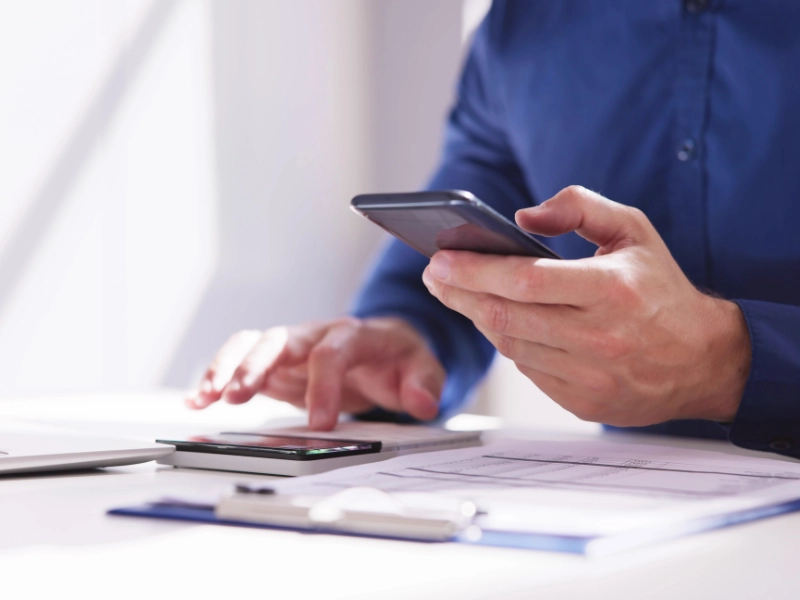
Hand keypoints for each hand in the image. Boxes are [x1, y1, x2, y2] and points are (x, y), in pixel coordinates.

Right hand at [186, 317, 443, 429]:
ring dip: (227, 367)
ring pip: (253, 345)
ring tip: (205, 397)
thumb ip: (424, 384)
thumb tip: (423, 403)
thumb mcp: (424, 369)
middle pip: (281, 339)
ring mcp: (292, 348)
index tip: (320, 422)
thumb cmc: (400, 357)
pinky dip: (218, 378)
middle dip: (256, 365)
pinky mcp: (276, 364)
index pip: (333, 352)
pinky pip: (242, 362)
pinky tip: (198, 399)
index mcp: (354, 335)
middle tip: (236, 395)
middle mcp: (317, 335)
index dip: (324, 384)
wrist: (384, 346)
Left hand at [422, 186, 750, 425]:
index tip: (441, 259)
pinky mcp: (583, 402)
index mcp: (612, 289)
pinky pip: (527, 370)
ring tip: (458, 294)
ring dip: (477, 317)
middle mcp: (600, 337)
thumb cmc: (661, 289)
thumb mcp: (634, 229)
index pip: (526, 280)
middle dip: (459, 293)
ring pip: (511, 345)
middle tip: (434, 276)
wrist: (703, 360)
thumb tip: (523, 216)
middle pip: (506, 316)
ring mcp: (590, 375)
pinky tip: (499, 322)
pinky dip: (508, 343)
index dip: (475, 270)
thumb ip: (580, 206)